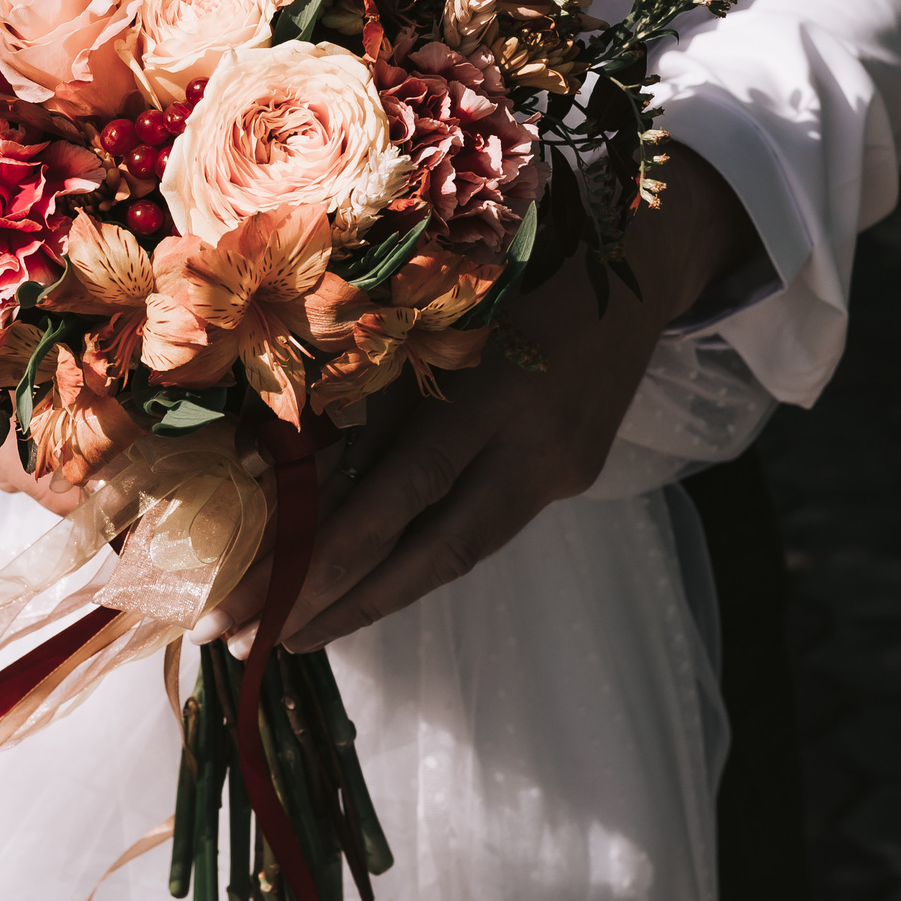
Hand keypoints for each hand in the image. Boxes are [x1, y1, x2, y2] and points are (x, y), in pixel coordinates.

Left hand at [192, 147, 760, 655]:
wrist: (646, 258)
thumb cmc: (520, 257)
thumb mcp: (440, 308)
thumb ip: (380, 391)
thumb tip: (300, 475)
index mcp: (500, 393)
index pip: (405, 495)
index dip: (329, 557)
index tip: (257, 605)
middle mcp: (538, 448)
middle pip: (436, 556)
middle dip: (340, 606)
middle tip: (254, 644)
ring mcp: (563, 470)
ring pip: (462, 554)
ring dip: (377, 594)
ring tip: (300, 626)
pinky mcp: (574, 475)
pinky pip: (485, 523)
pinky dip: (421, 553)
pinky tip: (370, 574)